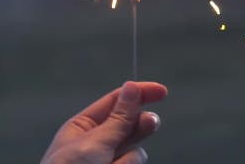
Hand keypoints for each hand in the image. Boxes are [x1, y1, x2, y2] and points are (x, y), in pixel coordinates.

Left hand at [41, 81, 167, 163]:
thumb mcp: (94, 142)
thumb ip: (118, 119)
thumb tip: (132, 88)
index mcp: (82, 127)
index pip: (115, 102)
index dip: (138, 94)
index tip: (162, 91)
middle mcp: (96, 144)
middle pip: (129, 125)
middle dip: (140, 126)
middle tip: (151, 123)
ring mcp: (107, 162)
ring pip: (135, 152)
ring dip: (128, 159)